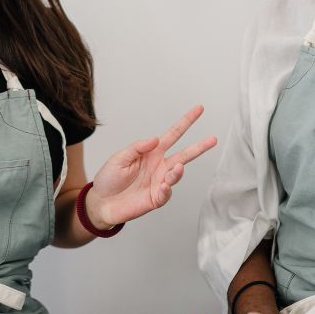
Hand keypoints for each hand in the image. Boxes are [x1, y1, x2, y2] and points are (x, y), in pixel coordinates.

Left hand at [86, 107, 216, 228]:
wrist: (101, 203)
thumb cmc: (109, 179)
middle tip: (213, 139)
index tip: (199, 110)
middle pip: (185, 154)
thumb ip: (137, 148)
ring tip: (178, 167)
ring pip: (176, 174)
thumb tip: (155, 138)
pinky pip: (166, 193)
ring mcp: (160, 182)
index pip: (173, 134)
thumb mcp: (120, 158)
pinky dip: (167, 189)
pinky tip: (164, 185)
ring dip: (178, 171)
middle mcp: (160, 166)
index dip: (186, 122)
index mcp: (152, 152)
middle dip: (199, 147)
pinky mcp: (156, 198)